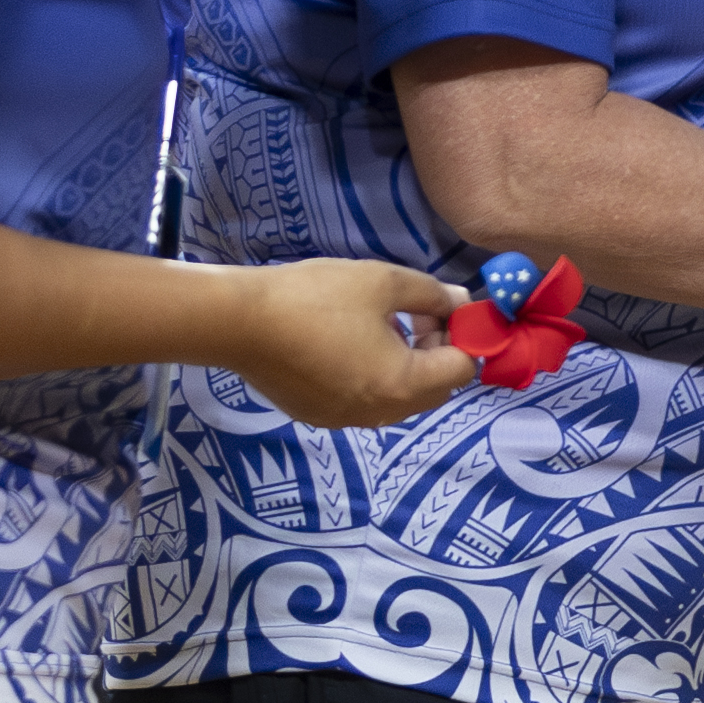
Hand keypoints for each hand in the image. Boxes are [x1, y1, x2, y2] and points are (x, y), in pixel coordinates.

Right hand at [221, 259, 475, 427]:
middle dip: (437, 352)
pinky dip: (373, 378)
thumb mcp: (384, 282)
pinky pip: (366, 402)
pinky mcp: (319, 416)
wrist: (241, 322)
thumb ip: (432, 294)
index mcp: (401, 384)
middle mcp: (379, 413)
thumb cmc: (317, 297)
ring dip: (407, 366)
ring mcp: (346, 420)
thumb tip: (462, 303)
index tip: (442, 308)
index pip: (461, 370)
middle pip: (435, 390)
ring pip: (400, 399)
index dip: (462, 336)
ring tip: (381, 325)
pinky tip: (348, 343)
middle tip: (417, 313)